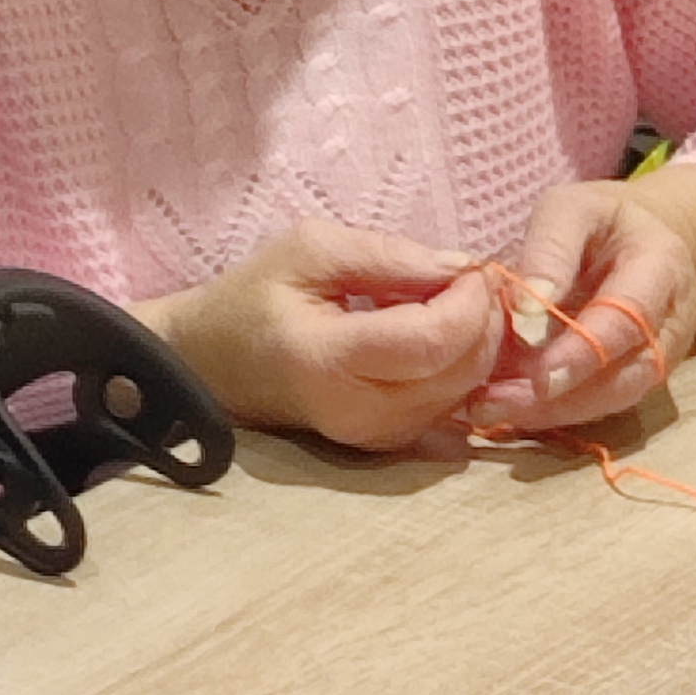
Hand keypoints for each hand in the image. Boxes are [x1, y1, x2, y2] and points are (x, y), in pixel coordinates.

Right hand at [139, 219, 510, 456]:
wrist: (211, 364)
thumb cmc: (253, 299)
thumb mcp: (309, 250)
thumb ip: (387, 255)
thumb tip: (461, 268)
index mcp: (327, 359)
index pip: (432, 340)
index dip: (470, 300)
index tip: (471, 266)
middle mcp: (355, 411)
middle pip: (461, 371)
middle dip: (484, 320)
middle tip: (467, 281)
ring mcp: (372, 436)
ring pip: (466, 393)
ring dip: (477, 345)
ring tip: (448, 306)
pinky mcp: (385, 444)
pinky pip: (453, 408)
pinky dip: (463, 370)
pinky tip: (441, 340)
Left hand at [458, 165, 695, 435]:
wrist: (647, 239)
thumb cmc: (602, 222)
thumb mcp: (572, 210)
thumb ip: (550, 249)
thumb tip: (524, 307)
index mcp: (660, 268)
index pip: (629, 320)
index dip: (584, 353)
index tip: (537, 377)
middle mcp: (669, 322)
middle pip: (626, 375)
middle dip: (562, 399)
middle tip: (495, 404)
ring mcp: (657, 356)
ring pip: (613, 399)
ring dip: (552, 412)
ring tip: (489, 410)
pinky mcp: (634, 377)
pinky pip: (599, 403)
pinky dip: (553, 411)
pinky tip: (505, 408)